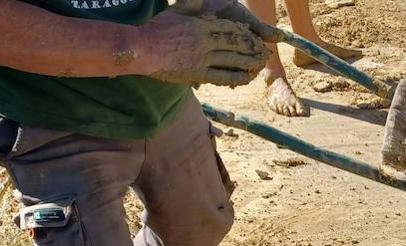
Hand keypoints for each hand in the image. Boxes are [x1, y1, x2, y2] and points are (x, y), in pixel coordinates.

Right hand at [140, 1, 270, 86]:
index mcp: (200, 25)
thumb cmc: (156, 29)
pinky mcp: (198, 73)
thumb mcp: (176, 10)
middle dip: (251, 46)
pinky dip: (236, 77)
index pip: (229, 26)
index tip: (252, 34)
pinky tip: (246, 78)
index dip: (243, 31)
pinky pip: (222, 76)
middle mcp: (204, 41)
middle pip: (235, 43)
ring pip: (232, 60)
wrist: (142, 49)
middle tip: (262, 49)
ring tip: (260, 64)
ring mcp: (202, 58)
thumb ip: (192, 4)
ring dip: (248, 62)